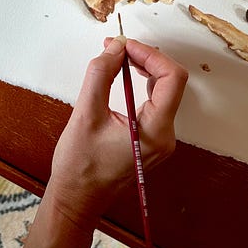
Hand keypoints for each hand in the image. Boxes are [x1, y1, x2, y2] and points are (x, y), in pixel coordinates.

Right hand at [5, 36, 187, 247]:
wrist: (76, 201)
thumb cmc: (79, 165)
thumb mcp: (85, 114)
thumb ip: (101, 74)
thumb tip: (117, 47)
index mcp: (155, 131)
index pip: (172, 78)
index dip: (150, 55)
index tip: (125, 46)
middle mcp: (165, 136)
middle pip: (170, 82)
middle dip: (145, 58)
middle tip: (117, 48)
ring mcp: (160, 139)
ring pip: (164, 90)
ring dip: (143, 68)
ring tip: (117, 57)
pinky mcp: (152, 139)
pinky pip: (155, 102)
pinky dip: (141, 84)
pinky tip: (124, 75)